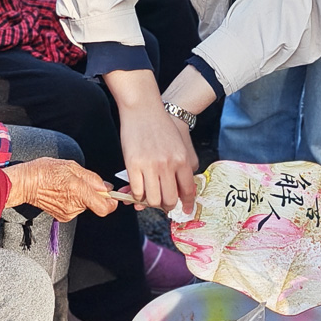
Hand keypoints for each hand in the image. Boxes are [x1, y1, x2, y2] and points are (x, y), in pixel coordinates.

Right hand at [4, 158, 116, 221]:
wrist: (25, 183)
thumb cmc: (44, 171)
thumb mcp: (71, 166)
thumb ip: (92, 178)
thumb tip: (106, 187)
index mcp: (79, 192)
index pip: (104, 208)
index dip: (111, 202)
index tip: (112, 196)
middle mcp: (74, 206)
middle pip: (95, 204)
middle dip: (93, 194)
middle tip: (81, 182)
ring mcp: (68, 213)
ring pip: (85, 205)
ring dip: (82, 197)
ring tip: (68, 186)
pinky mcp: (62, 217)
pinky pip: (75, 209)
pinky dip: (73, 201)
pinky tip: (63, 192)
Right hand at [106, 68, 200, 211]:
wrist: (143, 109)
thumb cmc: (160, 125)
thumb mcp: (179, 145)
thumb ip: (181, 167)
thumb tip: (179, 190)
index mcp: (182, 160)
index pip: (187, 190)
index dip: (186, 204)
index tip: (184, 210)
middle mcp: (168, 165)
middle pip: (169, 199)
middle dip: (166, 206)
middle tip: (163, 204)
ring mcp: (150, 166)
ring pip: (152, 199)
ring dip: (150, 202)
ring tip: (149, 195)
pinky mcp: (133, 165)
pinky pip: (137, 191)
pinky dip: (137, 195)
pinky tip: (138, 190)